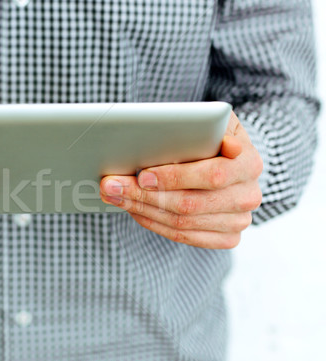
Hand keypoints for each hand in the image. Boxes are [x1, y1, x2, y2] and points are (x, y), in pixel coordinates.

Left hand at [100, 111, 262, 248]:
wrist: (230, 161)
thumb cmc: (211, 137)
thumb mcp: (211, 123)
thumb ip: (203, 127)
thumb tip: (207, 141)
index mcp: (250, 163)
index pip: (213, 175)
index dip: (175, 177)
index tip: (142, 174)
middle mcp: (249, 196)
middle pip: (189, 204)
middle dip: (144, 195)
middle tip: (110, 185)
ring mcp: (239, 220)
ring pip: (182, 223)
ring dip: (141, 209)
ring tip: (113, 195)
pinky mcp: (227, 237)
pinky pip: (184, 236)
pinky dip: (153, 223)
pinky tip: (132, 209)